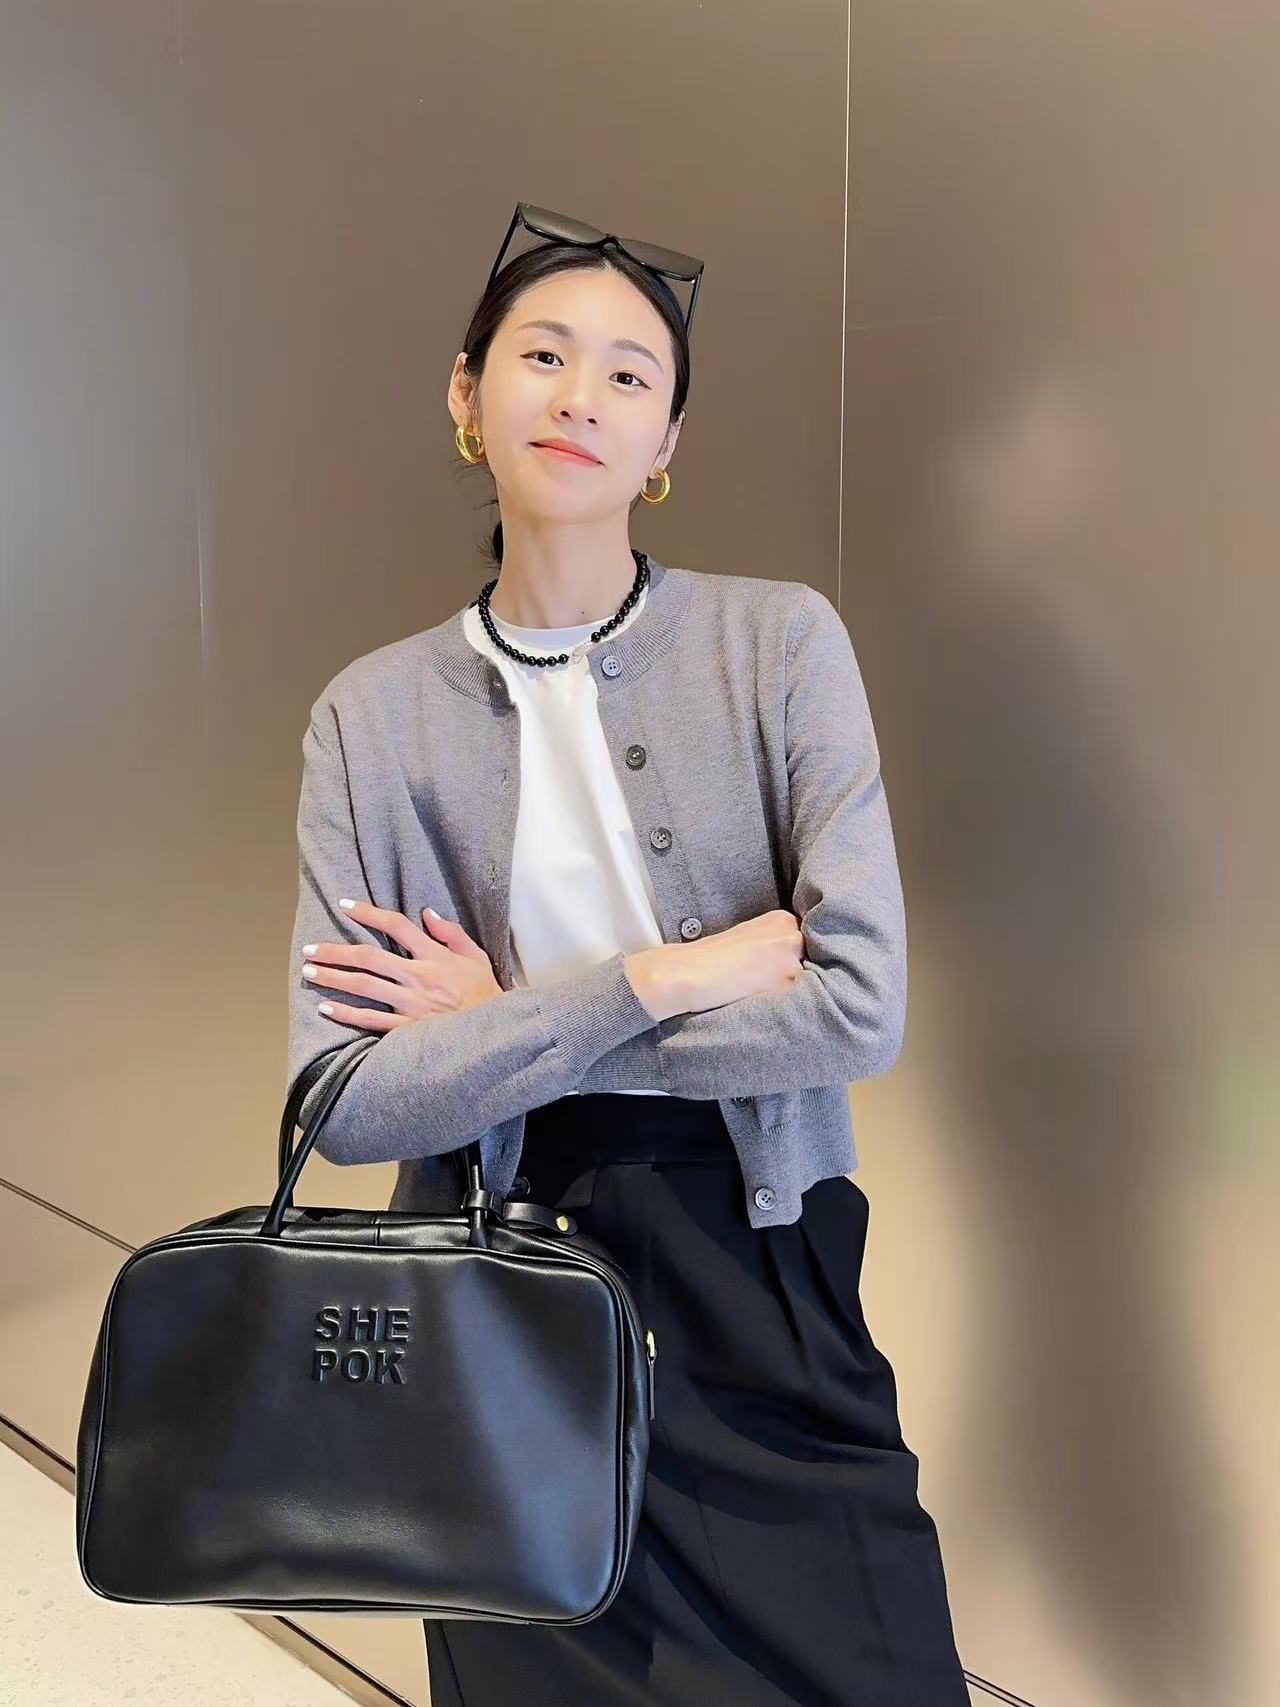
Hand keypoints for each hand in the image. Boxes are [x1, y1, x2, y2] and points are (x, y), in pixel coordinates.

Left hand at [301, 899, 502, 1033]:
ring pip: (363, 986)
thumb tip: (427, 914)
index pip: (397, 926)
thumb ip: (452, 933)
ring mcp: (412, 1004)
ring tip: (308, 972)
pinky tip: (325, 1008)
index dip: (368, 912)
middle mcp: (419, 977)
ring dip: (333, 978)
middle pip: (368, 957)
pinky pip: (371, 1020)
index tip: (344, 905)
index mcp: (435, 956)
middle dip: (335, 951)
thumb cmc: (485, 995)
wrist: (496, 1034)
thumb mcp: (477, 957)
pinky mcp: (408, 1029)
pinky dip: (346, 1014)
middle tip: (309, 949)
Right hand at [680, 908, 805, 1010]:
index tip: (771, 964)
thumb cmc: (712, 956)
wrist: (691, 971)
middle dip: (792, 970)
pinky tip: (758, 996)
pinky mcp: (787, 984)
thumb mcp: (749, 935)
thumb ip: (775, 942)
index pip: (804, 941)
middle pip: (807, 960)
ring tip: (758, 988)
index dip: (789, 957)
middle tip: (763, 978)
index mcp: (782, 919)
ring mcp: (792, 960)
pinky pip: (793, 997)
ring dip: (787, 987)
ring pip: (802, 980)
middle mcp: (792, 936)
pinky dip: (781, 1001)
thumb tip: (793, 959)